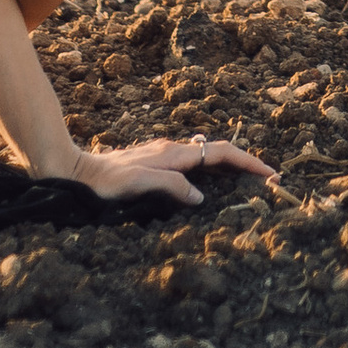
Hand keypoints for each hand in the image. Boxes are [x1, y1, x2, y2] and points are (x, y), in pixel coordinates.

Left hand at [72, 133, 278, 208]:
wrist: (76, 171)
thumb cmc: (106, 182)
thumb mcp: (139, 184)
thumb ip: (171, 186)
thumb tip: (201, 197)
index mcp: (174, 154)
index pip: (221, 153)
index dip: (248, 163)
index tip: (271, 175)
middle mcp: (172, 150)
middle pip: (218, 152)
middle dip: (245, 163)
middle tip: (267, 181)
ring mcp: (163, 154)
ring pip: (205, 156)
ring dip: (229, 166)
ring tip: (246, 182)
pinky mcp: (155, 161)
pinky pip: (192, 162)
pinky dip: (210, 170)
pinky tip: (209, 182)